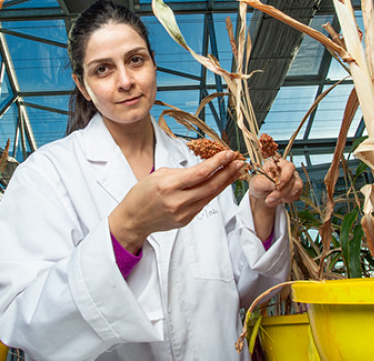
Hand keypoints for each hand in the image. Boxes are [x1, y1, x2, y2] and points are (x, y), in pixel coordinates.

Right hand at [109, 150, 242, 252]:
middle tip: (240, 161)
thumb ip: (182, 172)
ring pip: (210, 196)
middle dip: (228, 172)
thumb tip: (204, 168)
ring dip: (225, 182)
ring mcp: (183, 213)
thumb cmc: (142, 194)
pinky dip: (213, 192)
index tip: (229, 153)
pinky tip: (220, 183)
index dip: (218, 163)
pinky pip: (203, 203)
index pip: (200, 173)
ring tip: (236, 171)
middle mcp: (177, 201)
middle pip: (210, 185)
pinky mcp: (186, 220)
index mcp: (168, 186)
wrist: (133, 219)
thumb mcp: (158, 175)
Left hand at [249, 156, 302, 208]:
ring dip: (284, 195)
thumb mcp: (257, 184)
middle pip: (292, 177)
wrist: (262, 197)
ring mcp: (294, 178)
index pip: (288, 166)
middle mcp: (288, 169)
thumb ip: (266, 183)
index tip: (278, 186)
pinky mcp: (297, 188)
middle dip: (282, 191)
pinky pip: (297, 193)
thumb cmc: (259, 186)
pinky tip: (280, 198)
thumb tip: (275, 185)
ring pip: (297, 186)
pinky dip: (288, 198)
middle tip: (270, 198)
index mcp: (277, 164)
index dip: (285, 176)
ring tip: (272, 199)